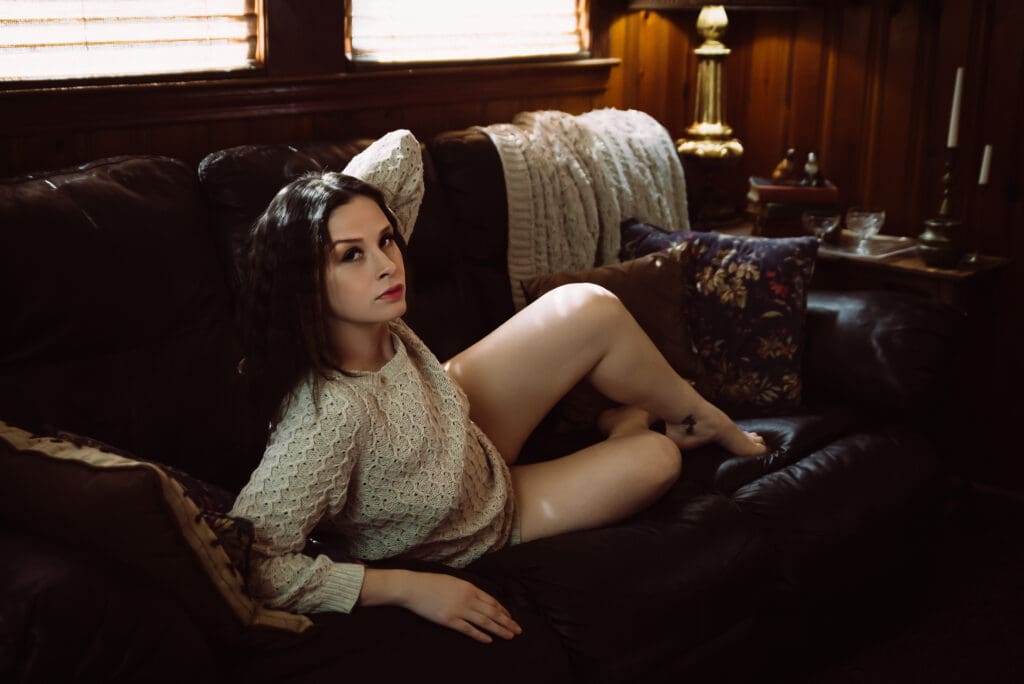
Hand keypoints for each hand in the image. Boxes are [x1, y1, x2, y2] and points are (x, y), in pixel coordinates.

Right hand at [360, 568, 521, 643]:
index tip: (510, 617)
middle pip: (492, 612)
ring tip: (509, 636)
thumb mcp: (454, 580)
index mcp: (469, 587)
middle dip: (507, 622)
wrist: (414, 587)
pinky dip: (480, 635)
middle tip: (518, 630)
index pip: (492, 600)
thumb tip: (478, 596)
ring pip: (485, 622)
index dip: (503, 610)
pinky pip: (469, 630)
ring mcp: (459, 610)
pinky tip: (489, 640)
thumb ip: (467, 588)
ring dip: (499, 629)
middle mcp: (468, 599)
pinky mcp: (450, 620)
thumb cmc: (431, 582)